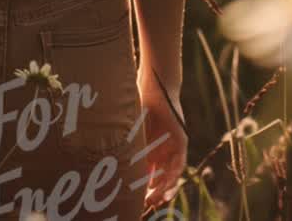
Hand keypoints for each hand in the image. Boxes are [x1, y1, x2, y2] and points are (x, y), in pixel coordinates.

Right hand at [140, 79, 186, 211]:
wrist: (154, 87)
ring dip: (164, 187)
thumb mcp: (131, 131)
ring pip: (170, 173)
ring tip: (156, 198)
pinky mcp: (181, 141)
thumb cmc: (137, 105)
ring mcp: (171, 146)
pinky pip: (180, 162)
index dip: (141, 186)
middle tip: (145, 204)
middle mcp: (159, 150)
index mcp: (146, 148)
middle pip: (158, 177)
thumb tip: (110, 165)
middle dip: (152, 192)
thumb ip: (127, 148)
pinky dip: (174, 174)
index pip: (145, 173)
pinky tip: (168, 183)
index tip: (134, 199)